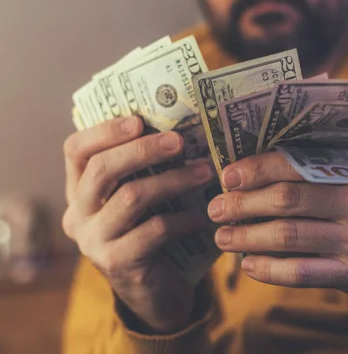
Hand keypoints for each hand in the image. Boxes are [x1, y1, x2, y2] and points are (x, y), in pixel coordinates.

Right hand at [62, 117, 213, 332]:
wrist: (155, 293)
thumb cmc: (151, 234)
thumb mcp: (142, 200)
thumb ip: (144, 171)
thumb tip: (180, 128)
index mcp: (79, 191)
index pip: (75, 151)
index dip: (104, 131)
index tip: (139, 121)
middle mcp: (77, 215)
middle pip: (102, 169)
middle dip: (143, 150)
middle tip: (179, 141)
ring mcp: (93, 241)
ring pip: (132, 197)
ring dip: (173, 180)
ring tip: (205, 172)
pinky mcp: (117, 263)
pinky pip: (154, 230)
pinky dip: (184, 218)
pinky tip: (205, 214)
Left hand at [208, 152, 347, 304]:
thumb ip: (339, 153)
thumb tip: (288, 132)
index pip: (299, 165)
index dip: (258, 168)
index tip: (229, 175)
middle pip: (288, 201)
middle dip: (243, 203)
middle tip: (215, 207)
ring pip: (290, 238)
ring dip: (248, 237)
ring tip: (223, 237)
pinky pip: (302, 274)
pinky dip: (270, 269)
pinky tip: (249, 265)